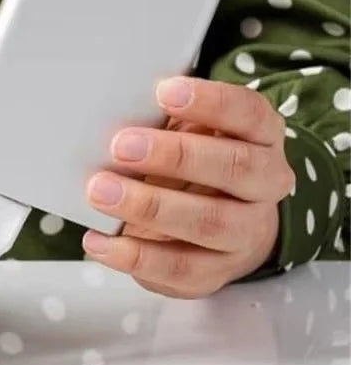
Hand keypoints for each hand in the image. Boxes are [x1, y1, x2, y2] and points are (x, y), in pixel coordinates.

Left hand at [82, 77, 293, 298]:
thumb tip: (111, 107)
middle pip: (234, 167)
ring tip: (100, 192)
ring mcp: (246, 233)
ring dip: (149, 206)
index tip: (164, 92)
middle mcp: (265, 185)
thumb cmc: (198, 161)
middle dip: (174, 155)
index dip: (210, 101)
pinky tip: (99, 241)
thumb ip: (164, 118)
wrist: (226, 224)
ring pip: (208, 221)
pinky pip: (179, 269)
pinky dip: (134, 256)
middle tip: (121, 146)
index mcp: (261, 137)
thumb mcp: (190, 129)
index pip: (249, 113)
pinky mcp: (217, 272)